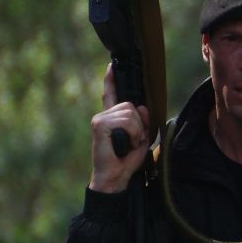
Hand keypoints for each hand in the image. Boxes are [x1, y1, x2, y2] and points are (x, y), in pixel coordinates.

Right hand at [89, 65, 152, 193]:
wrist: (115, 177)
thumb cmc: (126, 160)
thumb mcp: (141, 138)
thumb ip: (142, 121)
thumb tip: (140, 106)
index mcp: (112, 117)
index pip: (112, 94)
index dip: (112, 80)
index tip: (112, 65)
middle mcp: (103, 115)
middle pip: (132, 105)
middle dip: (140, 124)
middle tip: (133, 141)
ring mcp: (100, 119)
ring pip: (131, 113)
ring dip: (137, 131)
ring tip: (128, 144)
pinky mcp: (99, 125)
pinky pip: (127, 121)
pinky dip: (133, 133)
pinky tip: (124, 144)